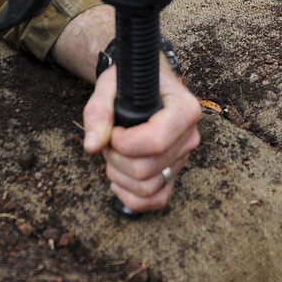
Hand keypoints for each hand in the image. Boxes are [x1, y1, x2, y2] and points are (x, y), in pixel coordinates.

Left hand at [82, 62, 201, 213]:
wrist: (143, 83)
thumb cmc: (129, 81)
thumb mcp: (109, 84)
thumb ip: (98, 111)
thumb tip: (92, 146)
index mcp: (184, 110)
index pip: (155, 142)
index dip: (124, 143)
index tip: (113, 129)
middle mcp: (189, 136)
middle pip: (146, 169)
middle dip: (115, 158)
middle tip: (108, 139)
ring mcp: (183, 158)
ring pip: (147, 188)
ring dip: (119, 176)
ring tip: (113, 152)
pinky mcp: (174, 172)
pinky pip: (156, 200)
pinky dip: (132, 197)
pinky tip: (118, 179)